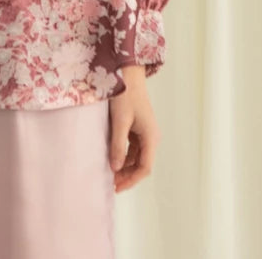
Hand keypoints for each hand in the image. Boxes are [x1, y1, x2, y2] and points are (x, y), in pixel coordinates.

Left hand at [108, 65, 160, 192]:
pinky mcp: (138, 127)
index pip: (144, 168)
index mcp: (151, 137)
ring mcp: (145, 132)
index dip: (131, 180)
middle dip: (127, 175)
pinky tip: (113, 158)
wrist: (127, 74)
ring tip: (110, 173)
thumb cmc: (125, 94)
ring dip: (125, 166)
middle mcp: (151, 137)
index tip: (117, 187)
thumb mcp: (120, 121)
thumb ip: (118, 145)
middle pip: (141, 164)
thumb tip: (115, 168)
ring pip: (137, 157)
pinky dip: (124, 155)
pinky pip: (133, 148)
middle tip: (111, 183)